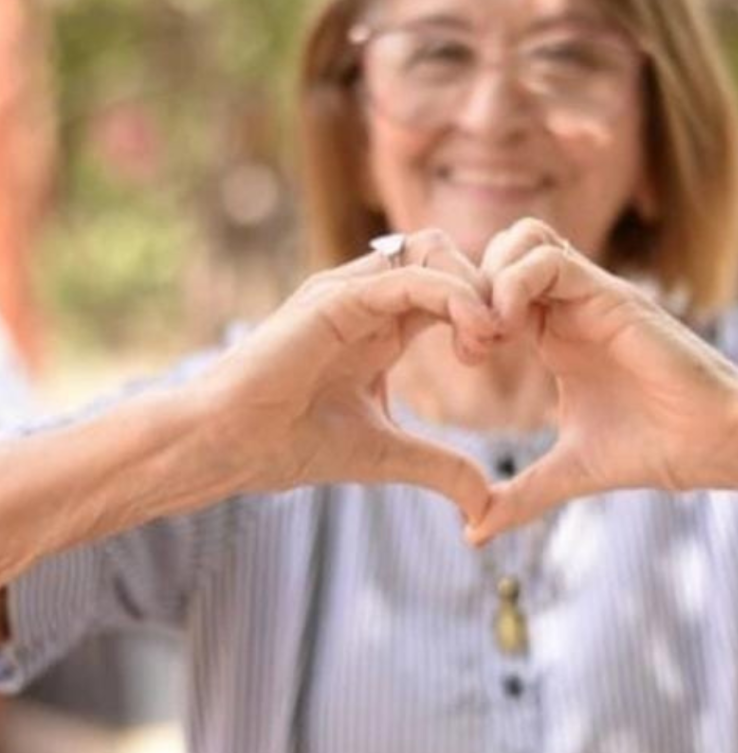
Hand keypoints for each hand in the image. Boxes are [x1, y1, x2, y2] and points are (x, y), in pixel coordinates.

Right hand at [198, 229, 498, 521]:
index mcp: (381, 326)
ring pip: (431, 250)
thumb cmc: (288, 445)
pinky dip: (452, 295)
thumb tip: (486, 502)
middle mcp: (367, 299)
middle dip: (484, 288)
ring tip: (486, 338)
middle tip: (497, 341)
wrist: (224, 448)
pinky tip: (473, 334)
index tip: (499, 352)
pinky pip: (408, 277)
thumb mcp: (384, 454)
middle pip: (445, 253)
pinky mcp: (334, 299)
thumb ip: (439, 468)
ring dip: (472, 286)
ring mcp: (349, 293)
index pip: (447, 285)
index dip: (483, 307)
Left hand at [466, 218, 737, 543]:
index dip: (469, 311)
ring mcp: (592, 295)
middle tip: (474, 342)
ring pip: (524, 239)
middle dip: (473, 285)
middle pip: (505, 248)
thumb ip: (521, 495)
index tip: (467, 358)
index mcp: (556, 333)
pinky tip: (509, 330)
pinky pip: (551, 258)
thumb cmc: (655, 449)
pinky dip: (514, 283)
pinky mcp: (613, 294)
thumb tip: (472, 532)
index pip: (497, 286)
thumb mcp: (569, 471)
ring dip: (492, 278)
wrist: (716, 443)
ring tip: (492, 335)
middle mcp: (571, 306)